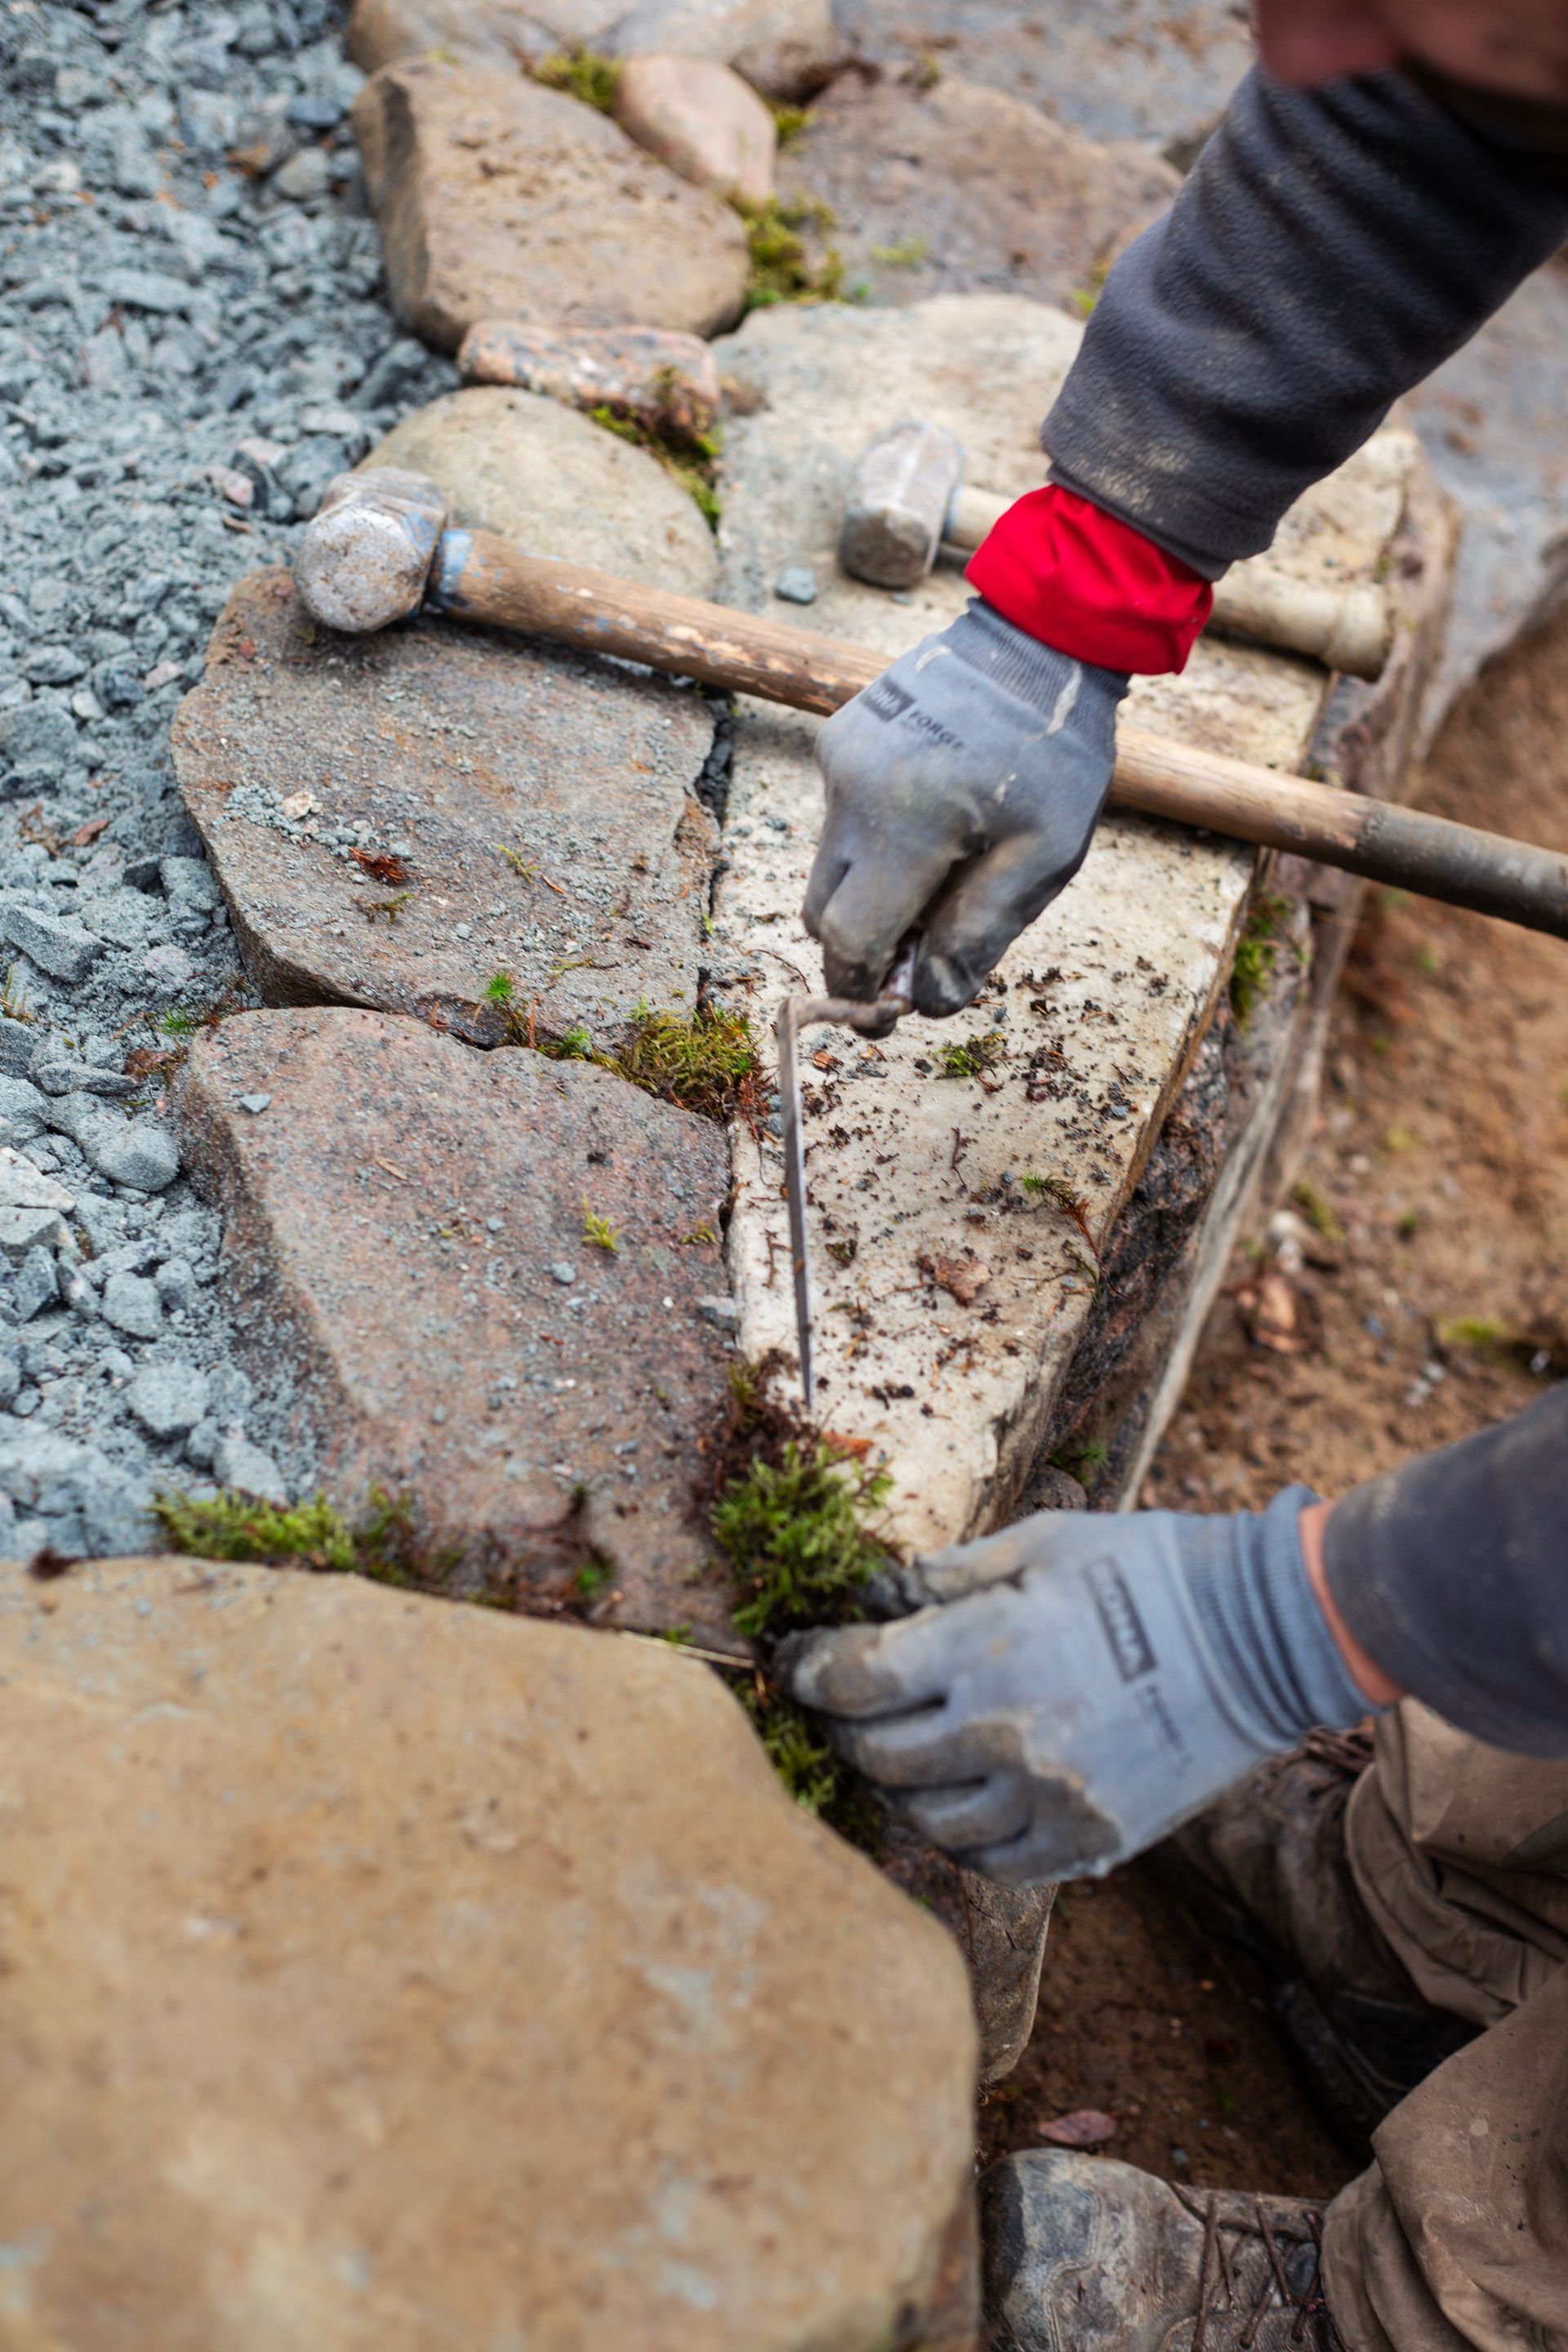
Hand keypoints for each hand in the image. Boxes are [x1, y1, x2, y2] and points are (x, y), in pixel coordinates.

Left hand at [780, 1492, 1376, 1886]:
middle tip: (836, 1706)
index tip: (794, 1664)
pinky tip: (955, 1798)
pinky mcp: (1090, 1840)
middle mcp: (1005, 1733)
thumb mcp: (1041, 1543)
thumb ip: (950, 1575)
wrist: (1262, 1637)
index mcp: (985, 1648)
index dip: (808, 1672)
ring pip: (925, 1818)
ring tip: (894, 1752)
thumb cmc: (1146, 1569)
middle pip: (877, 1753)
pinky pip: (990, 1861)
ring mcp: (1048, 1797)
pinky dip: (957, 1834)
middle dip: (841, 1726)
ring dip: (895, 1785)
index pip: (855, 1678)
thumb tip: (875, 1594)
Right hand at [803, 598, 1127, 1015]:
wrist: (1039, 639)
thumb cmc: (1054, 754)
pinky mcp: (838, 738)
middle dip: (863, 947)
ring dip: (874, 892)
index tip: (891, 1009)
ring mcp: (837, 759)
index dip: (863, 987)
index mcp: (904, 823)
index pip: (849, 940)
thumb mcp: (1043, 858)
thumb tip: (926, 1003)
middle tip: (926, 950)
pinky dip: (876, 842)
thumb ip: (978, 936)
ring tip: (947, 870)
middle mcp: (851, 790)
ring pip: (831, 867)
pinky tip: (935, 818)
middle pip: (823, 911)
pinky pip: (841, 819)